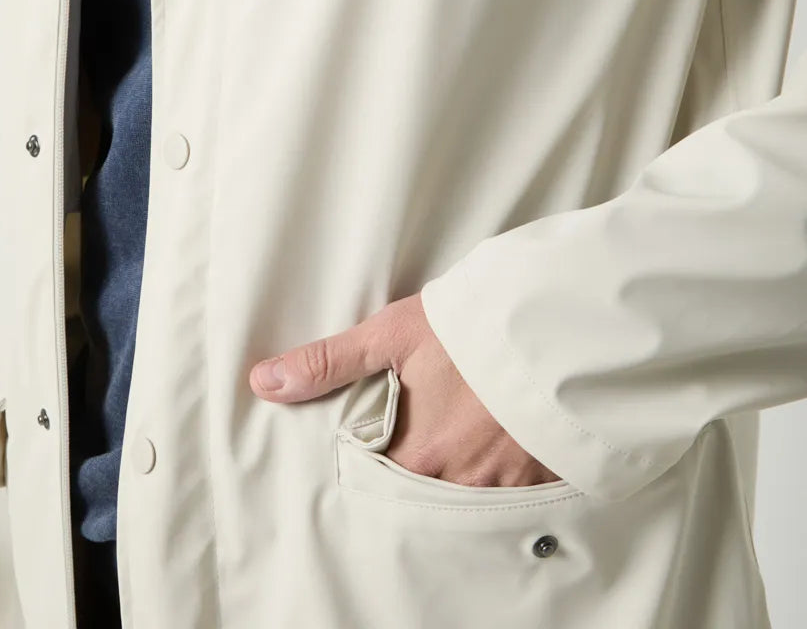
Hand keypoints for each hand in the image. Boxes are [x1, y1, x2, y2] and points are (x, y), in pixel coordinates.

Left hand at [249, 292, 560, 487]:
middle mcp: (458, 481)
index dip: (371, 459)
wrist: (555, 323)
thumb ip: (329, 364)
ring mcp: (505, 484)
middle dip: (413, 473)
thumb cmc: (470, 326)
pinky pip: (510, 494)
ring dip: (455, 473)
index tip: (373, 439)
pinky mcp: (543, 476)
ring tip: (456, 438)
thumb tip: (264, 382)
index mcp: (417, 454)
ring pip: (465, 497)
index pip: (375, 480)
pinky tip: (496, 444)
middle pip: (420, 495)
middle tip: (418, 438)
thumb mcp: (392, 334)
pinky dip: (498, 475)